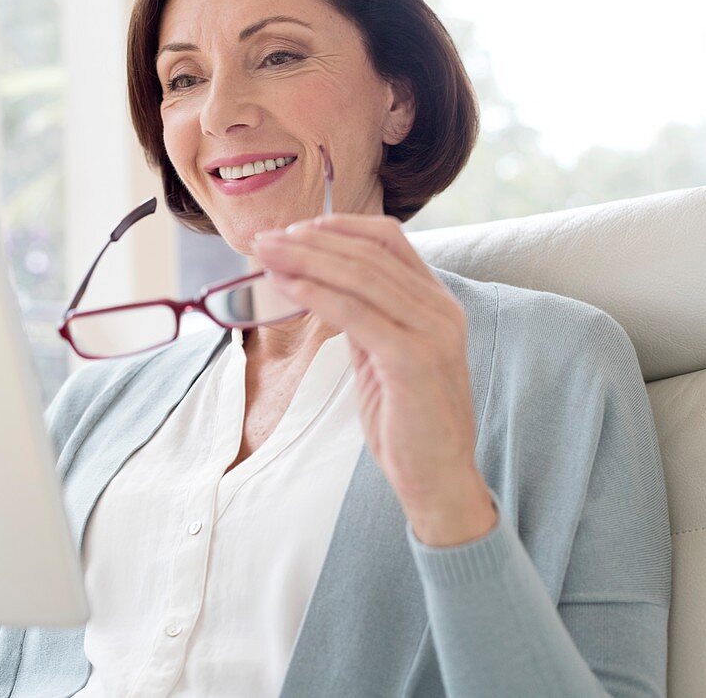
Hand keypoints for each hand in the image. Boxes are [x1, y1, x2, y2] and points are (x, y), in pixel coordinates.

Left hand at [253, 214, 496, 545]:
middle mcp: (440, 309)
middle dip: (309, 241)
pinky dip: (317, 295)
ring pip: (360, 277)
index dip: (339, 228)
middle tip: (264, 239)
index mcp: (436, 302)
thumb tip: (326, 290)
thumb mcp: (385, 357)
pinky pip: (357, 315)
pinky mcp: (413, 360)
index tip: (294, 229)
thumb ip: (367, 319)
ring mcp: (431, 332)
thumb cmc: (407, 421)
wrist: (437, 478)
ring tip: (265, 255)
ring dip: (305, 261)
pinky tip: (286, 287)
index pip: (388, 239)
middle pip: (368, 253)